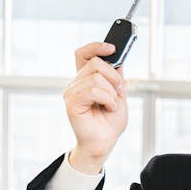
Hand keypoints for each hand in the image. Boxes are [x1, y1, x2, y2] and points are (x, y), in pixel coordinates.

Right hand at [63, 42, 128, 173]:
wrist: (105, 143)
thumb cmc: (109, 123)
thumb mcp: (119, 95)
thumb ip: (117, 77)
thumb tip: (118, 60)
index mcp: (85, 79)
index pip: (83, 53)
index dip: (96, 46)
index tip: (112, 47)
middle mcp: (76, 83)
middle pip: (95, 63)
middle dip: (114, 77)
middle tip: (118, 93)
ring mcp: (71, 92)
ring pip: (97, 77)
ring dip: (112, 93)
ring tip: (111, 105)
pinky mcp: (71, 103)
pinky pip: (93, 90)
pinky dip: (107, 99)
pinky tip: (107, 108)